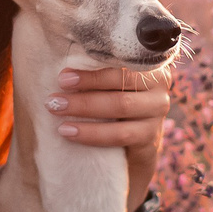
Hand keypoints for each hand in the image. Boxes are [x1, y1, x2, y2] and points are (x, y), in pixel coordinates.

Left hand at [47, 64, 171, 210]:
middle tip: (54, 98)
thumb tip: (62, 69)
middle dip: (84, 88)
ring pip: (121, 105)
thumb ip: (96, 72)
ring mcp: (158, 111)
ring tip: (57, 111)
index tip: (62, 77)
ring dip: (85, 108)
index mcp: (147, 63)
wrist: (131, 149)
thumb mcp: (108, 86)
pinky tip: (71, 133)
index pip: (120, 61)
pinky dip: (93, 134)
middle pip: (120, 81)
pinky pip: (121, 134)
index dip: (91, 69)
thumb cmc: (112, 106)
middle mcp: (159, 84)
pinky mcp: (151, 136)